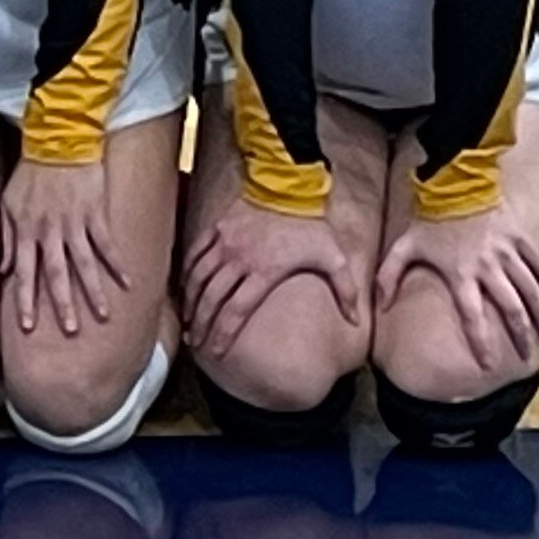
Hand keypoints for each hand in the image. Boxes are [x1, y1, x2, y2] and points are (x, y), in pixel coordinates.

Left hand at [0, 155, 129, 338]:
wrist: (55, 142)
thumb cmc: (27, 174)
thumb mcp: (6, 205)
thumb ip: (4, 241)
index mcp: (25, 231)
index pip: (23, 272)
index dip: (25, 299)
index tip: (26, 326)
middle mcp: (48, 232)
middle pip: (54, 274)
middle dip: (61, 304)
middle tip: (69, 331)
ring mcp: (73, 224)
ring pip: (83, 264)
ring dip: (93, 292)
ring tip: (103, 316)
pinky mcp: (94, 214)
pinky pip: (106, 244)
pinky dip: (117, 264)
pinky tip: (129, 284)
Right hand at [183, 196, 360, 358]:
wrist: (288, 187)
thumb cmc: (312, 226)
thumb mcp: (335, 259)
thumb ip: (345, 291)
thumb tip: (356, 320)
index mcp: (264, 272)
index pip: (237, 310)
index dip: (224, 333)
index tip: (216, 351)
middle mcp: (239, 260)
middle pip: (212, 298)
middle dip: (202, 323)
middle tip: (196, 342)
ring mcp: (225, 244)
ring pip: (199, 278)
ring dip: (190, 302)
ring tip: (187, 320)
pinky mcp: (217, 229)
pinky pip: (195, 254)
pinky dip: (186, 273)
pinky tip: (183, 288)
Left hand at [379, 203, 538, 371]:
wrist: (454, 184)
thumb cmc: (427, 220)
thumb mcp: (403, 248)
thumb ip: (388, 278)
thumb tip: (379, 306)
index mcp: (460, 274)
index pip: (472, 317)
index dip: (481, 343)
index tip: (488, 365)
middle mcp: (488, 268)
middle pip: (511, 310)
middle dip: (521, 337)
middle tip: (527, 358)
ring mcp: (507, 254)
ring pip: (531, 292)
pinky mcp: (520, 240)